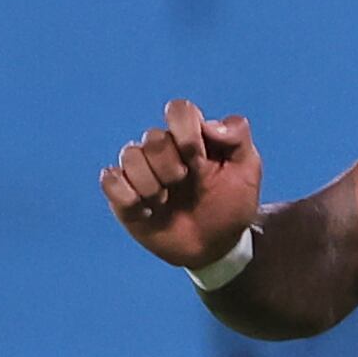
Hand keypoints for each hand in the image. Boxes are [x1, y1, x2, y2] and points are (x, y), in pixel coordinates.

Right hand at [102, 98, 261, 267]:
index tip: (200, 160)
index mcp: (191, 137)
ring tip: (164, 202)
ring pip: (130, 155)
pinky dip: (126, 195)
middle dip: (172, 165)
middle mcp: (162, 149)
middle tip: (184, 183)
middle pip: (154, 136)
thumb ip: (238, 136)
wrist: (216, 247)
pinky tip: (146, 211)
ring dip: (151, 183)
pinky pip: (109, 180)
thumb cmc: (231, 205)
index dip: (187, 133)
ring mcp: (141, 171)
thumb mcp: (248, 171)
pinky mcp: (123, 195)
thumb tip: (208, 124)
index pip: (179, 110)